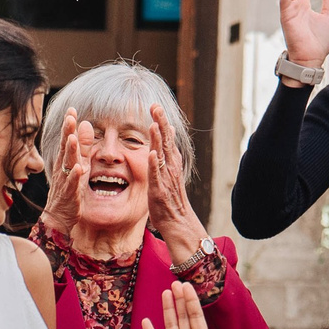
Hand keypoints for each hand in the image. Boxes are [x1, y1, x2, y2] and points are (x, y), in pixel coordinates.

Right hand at [40, 110, 90, 234]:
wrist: (58, 218)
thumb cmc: (68, 190)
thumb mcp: (78, 165)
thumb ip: (83, 147)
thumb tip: (86, 123)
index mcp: (65, 161)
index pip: (67, 139)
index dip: (68, 125)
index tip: (71, 109)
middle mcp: (63, 169)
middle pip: (65, 148)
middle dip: (67, 132)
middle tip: (70, 117)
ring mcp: (65, 182)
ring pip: (67, 164)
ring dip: (70, 151)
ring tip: (73, 138)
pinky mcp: (70, 195)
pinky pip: (72, 185)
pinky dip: (75, 177)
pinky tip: (79, 169)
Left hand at [147, 103, 208, 265]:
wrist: (178, 222)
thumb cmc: (170, 198)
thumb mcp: (167, 171)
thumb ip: (165, 152)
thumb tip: (166, 131)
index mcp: (170, 161)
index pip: (166, 137)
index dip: (160, 121)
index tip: (154, 105)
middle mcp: (170, 167)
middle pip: (165, 140)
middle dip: (160, 122)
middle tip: (154, 106)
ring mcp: (165, 178)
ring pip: (162, 155)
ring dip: (158, 139)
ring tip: (153, 123)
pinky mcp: (159, 190)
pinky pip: (156, 176)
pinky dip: (155, 164)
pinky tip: (151, 153)